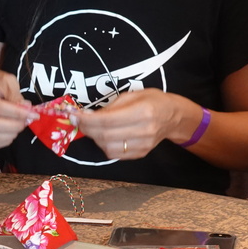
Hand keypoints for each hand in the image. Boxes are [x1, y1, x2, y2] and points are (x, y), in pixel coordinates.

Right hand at [0, 70, 33, 148]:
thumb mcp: (7, 81)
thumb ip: (15, 94)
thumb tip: (25, 108)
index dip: (17, 113)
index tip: (33, 114)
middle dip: (15, 125)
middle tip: (28, 120)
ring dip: (11, 134)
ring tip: (20, 124)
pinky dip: (5, 140)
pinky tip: (11, 130)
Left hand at [74, 89, 192, 159]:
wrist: (173, 117)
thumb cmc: (153, 101)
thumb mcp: (132, 95)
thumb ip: (111, 106)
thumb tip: (87, 115)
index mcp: (143, 112)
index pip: (107, 120)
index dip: (86, 120)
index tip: (74, 115)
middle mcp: (144, 130)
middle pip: (105, 135)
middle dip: (86, 128)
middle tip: (77, 120)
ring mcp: (143, 145)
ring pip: (108, 147)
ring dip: (94, 138)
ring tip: (92, 127)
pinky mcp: (141, 153)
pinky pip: (115, 153)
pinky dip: (104, 145)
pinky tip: (104, 135)